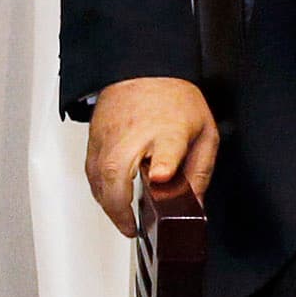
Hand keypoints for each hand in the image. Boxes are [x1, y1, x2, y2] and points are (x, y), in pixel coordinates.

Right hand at [83, 78, 219, 236]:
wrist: (143, 70)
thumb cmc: (174, 100)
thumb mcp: (204, 132)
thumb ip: (201, 170)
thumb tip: (194, 202)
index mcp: (168, 130)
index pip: (164, 147)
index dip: (163, 164)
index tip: (160, 176)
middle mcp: (135, 133)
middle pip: (118, 170)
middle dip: (120, 205)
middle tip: (131, 226)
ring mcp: (110, 136)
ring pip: (98, 176)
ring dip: (108, 204)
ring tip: (123, 221)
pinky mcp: (95, 139)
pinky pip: (91, 171)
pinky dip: (99, 191)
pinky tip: (110, 202)